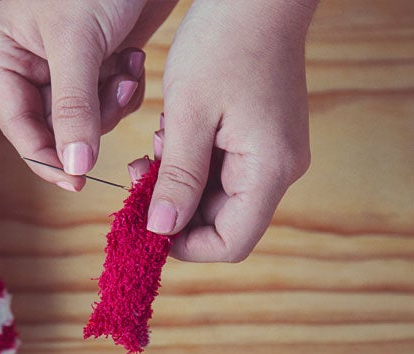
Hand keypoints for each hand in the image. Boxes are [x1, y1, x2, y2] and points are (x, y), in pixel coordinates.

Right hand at [0, 0, 176, 190]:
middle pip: (52, 126)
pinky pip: (107, 102)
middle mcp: (28, 64)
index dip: (44, 157)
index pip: (17, 123)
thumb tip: (71, 168)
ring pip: (84, 119)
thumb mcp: (77, 43)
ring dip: (110, 103)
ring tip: (123, 68)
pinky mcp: (96, 64)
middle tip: (113, 96)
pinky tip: (130, 59)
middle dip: (88, 120)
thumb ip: (73, 108)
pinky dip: (123, 89)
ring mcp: (64, 66)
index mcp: (3, 54)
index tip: (73, 183)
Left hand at [139, 0, 317, 261]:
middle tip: (139, 175)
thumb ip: (177, 176)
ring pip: (216, 194)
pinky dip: (189, 159)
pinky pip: (221, 167)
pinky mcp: (260, 137)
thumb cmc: (223, 44)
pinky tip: (171, 132)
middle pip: (221, 220)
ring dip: (177, 179)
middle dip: (174, 206)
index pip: (230, 243)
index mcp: (269, 169)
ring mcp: (271, 152)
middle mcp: (279, 168)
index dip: (185, 246)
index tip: (145, 227)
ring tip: (156, 143)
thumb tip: (162, 229)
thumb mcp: (189, 115)